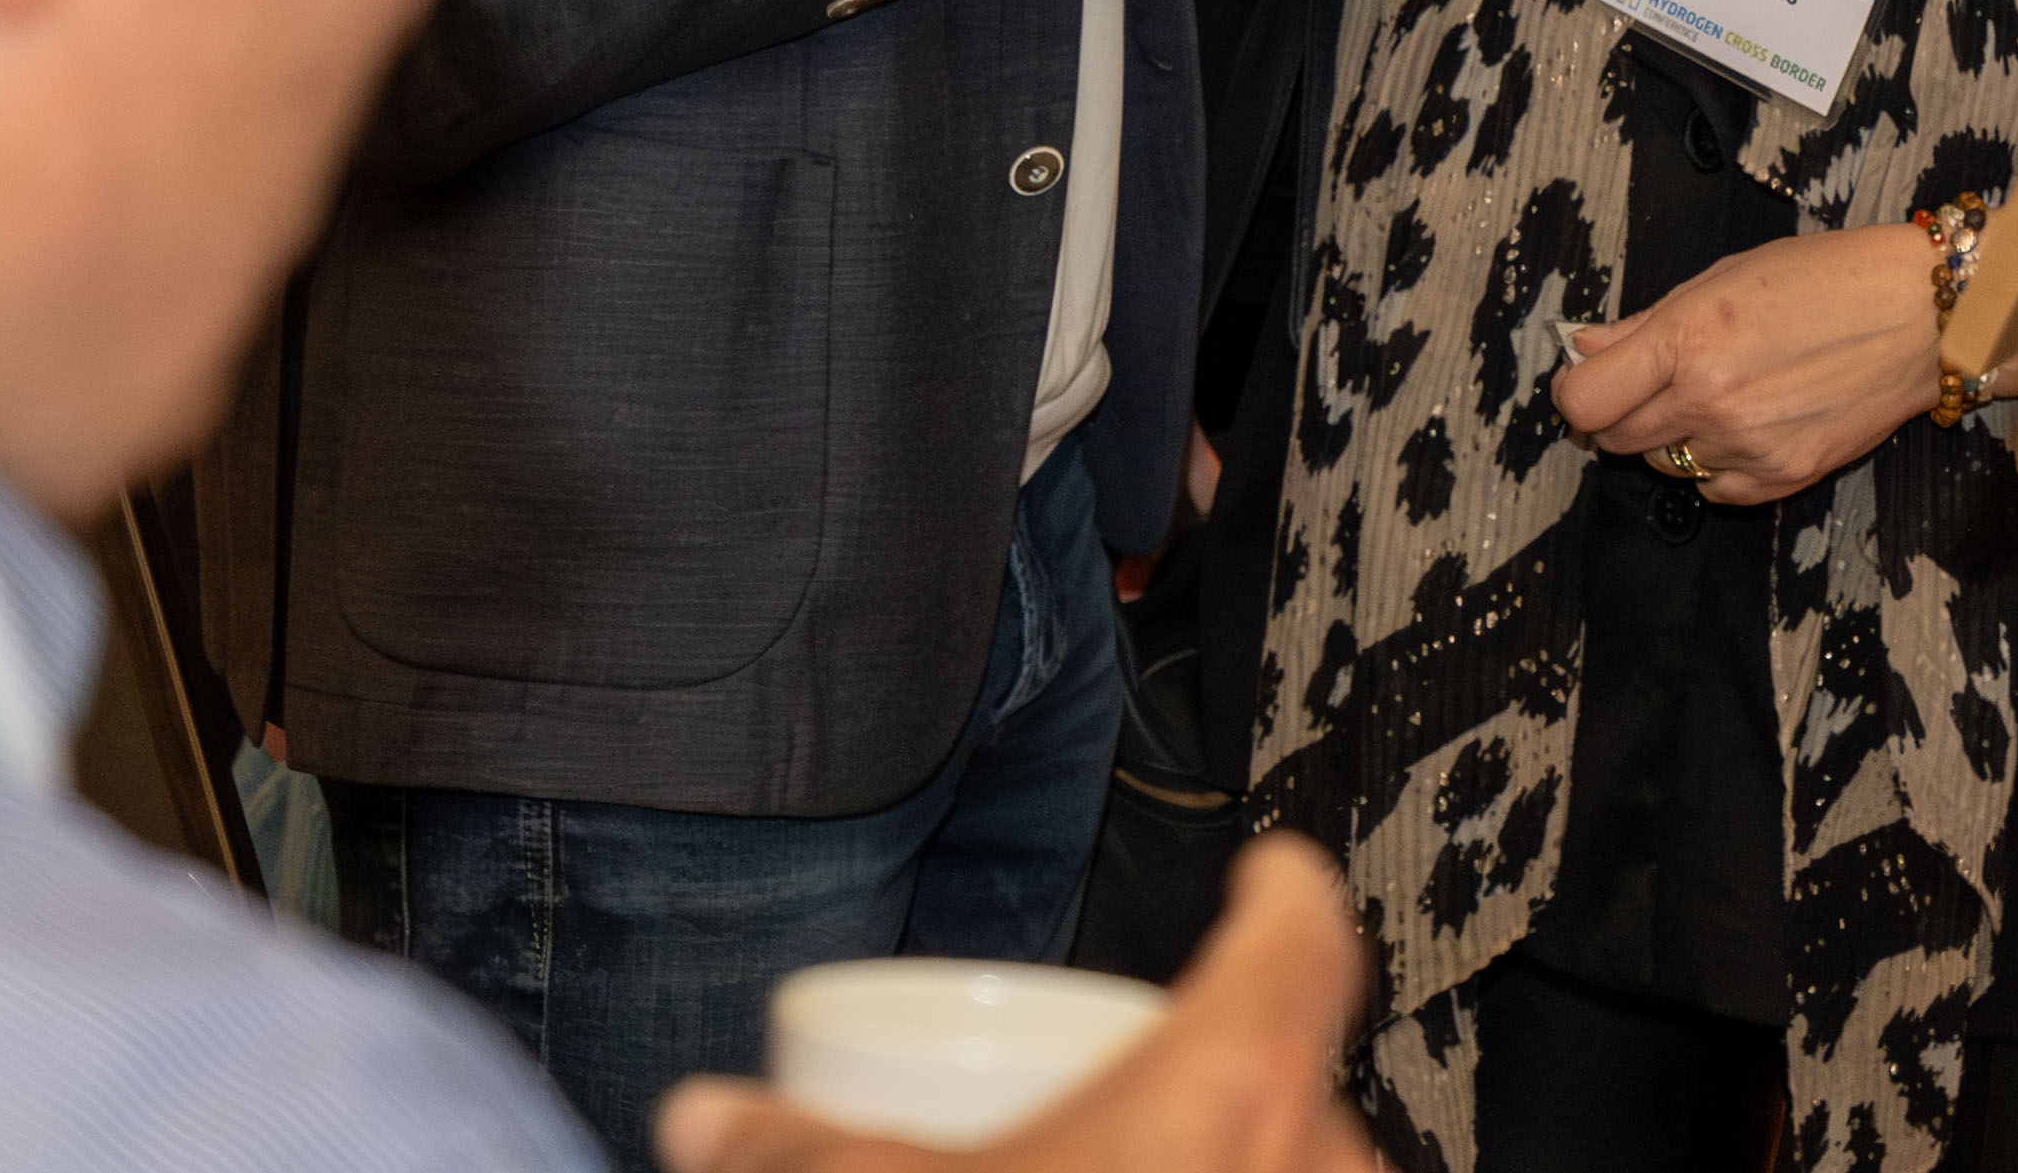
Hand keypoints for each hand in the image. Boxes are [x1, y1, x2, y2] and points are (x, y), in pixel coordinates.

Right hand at [655, 836, 1377, 1172]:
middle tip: (1150, 1086)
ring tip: (1166, 1168)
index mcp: (1232, 1084)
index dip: (1279, 893)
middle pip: (1293, 1073)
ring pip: (1304, 1169)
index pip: (1294, 937)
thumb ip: (802, 1151)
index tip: (1270, 874)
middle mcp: (1311, 1158)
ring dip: (1249, 1166)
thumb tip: (706, 1120)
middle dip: (1225, 1078)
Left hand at [1549, 221, 1939, 503]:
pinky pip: (1715, 490)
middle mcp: (1710, 398)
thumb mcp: (1725, 277)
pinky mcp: (1783, 477)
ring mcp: (1747, 445)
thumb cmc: (1827, 279)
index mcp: (1689, 337)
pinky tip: (1746, 425)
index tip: (1589, 379)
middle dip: (1620, 413)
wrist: (1919, 316)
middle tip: (1650, 385)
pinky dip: (1716, 466)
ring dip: (1672, 438)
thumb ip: (1647, 323)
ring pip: (1666, 465)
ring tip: (1716, 395)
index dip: (1576, 391)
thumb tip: (1584, 348)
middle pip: (1617, 439)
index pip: (1585, 399)